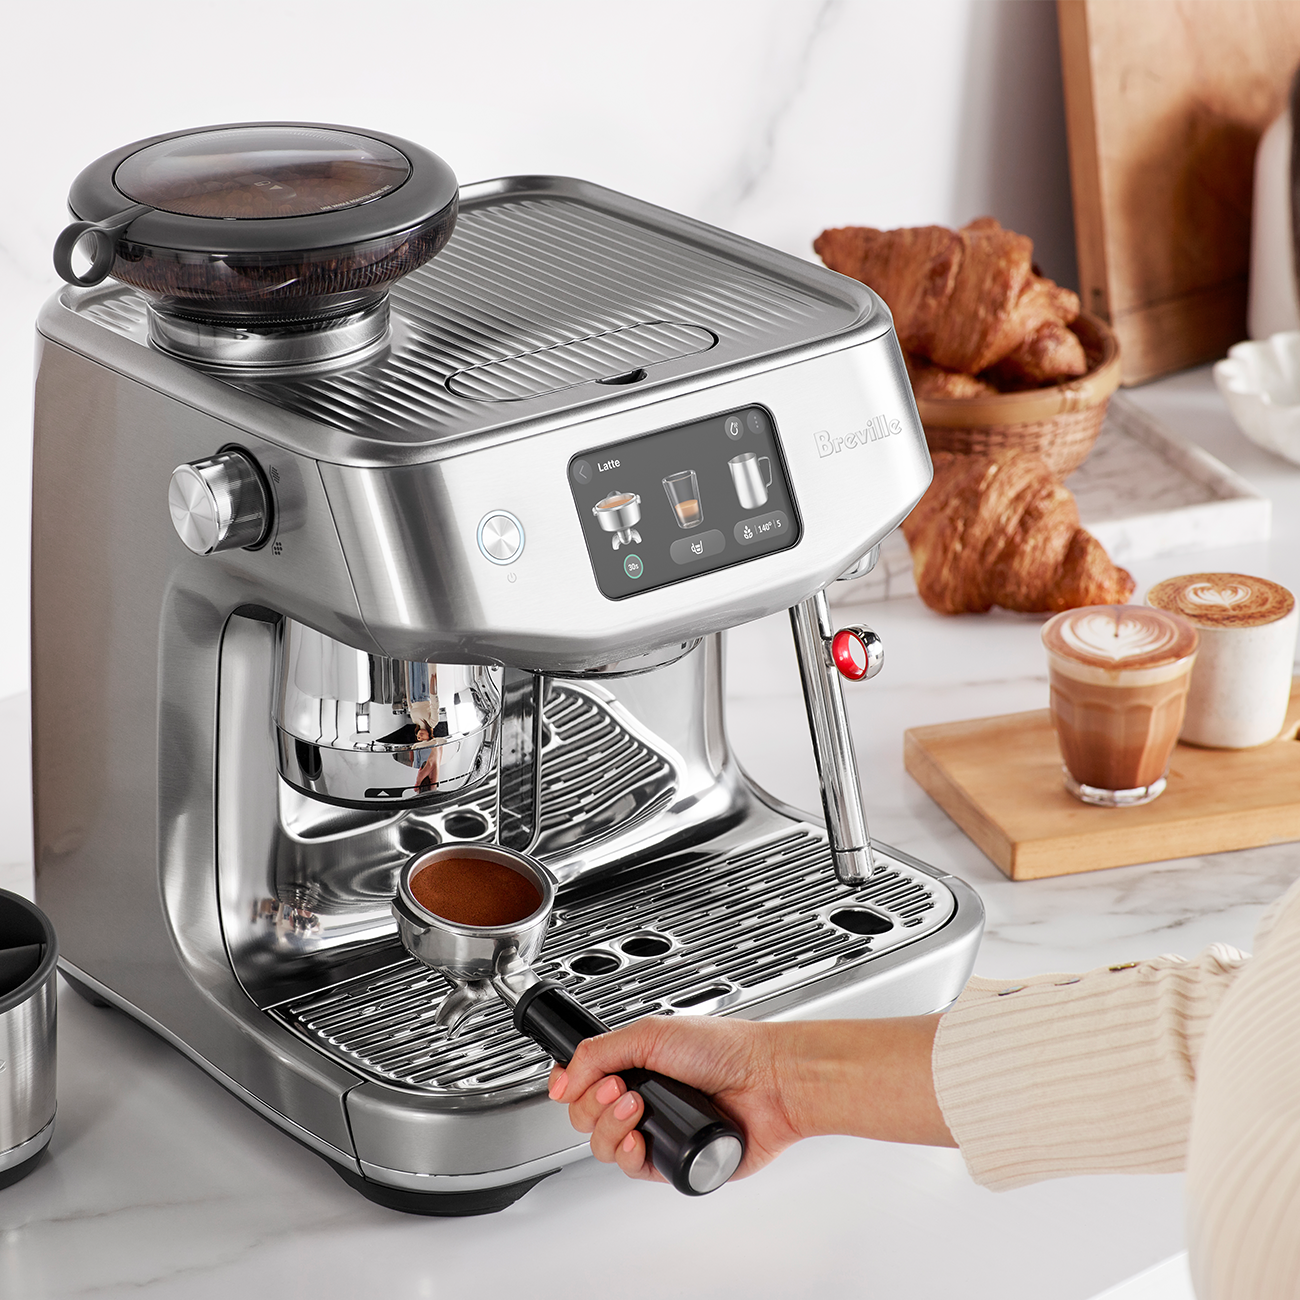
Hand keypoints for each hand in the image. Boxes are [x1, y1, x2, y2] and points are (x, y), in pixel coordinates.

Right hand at [548, 1016, 799, 1183]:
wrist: (768, 1082)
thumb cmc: (724, 1050)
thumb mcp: (650, 1034)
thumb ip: (598, 1052)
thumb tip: (562, 1079)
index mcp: (637, 1064)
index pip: (583, 1081)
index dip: (571, 1085)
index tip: (573, 1080)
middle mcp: (644, 1098)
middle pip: (586, 1116)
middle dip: (593, 1103)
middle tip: (619, 1087)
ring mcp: (657, 1131)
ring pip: (605, 1146)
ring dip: (611, 1128)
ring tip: (637, 1107)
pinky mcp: (672, 1162)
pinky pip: (633, 1170)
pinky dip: (629, 1155)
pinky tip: (642, 1138)